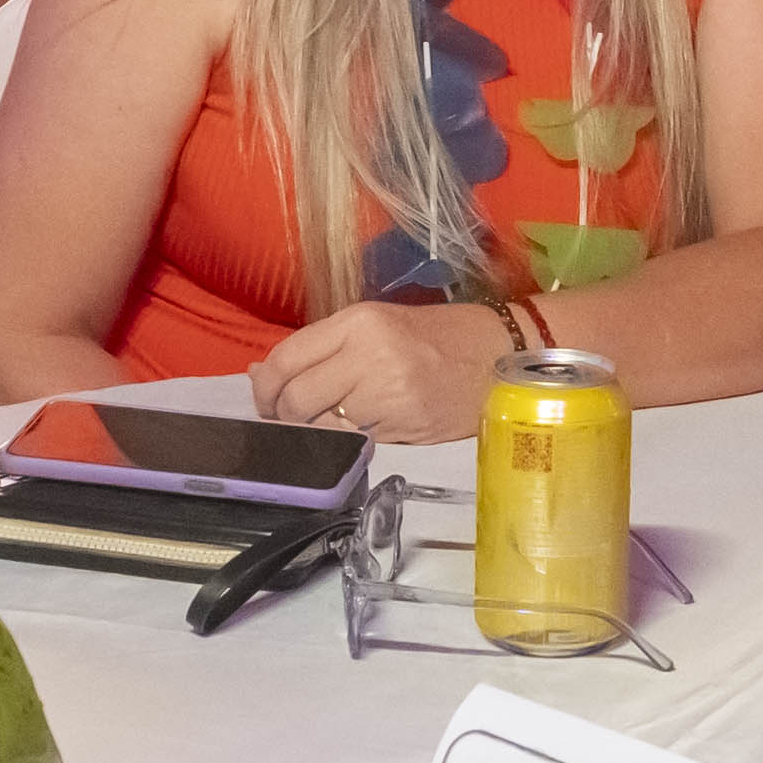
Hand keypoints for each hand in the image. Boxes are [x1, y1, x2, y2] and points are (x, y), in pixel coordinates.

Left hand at [247, 301, 511, 446]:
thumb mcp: (377, 325)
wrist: (499, 354)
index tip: (265, 399)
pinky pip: (355, 440)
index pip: (287, 358)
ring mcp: (388, 392)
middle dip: (283, 416)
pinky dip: (345, 441)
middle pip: (297, 398)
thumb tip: (263, 373)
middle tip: (289, 420)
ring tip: (324, 426)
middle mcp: (369, 354)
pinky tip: (355, 432)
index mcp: (358, 321)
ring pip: (323, 425)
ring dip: (313, 432)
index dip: (265, 387)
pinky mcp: (404, 425)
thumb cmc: (438, 335)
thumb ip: (321, 348)